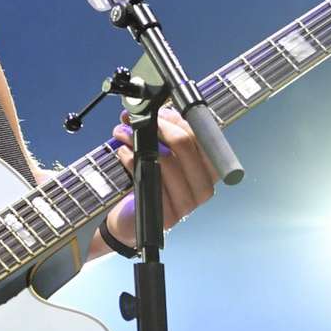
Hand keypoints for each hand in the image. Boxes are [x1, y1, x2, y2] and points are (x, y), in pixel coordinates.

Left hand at [107, 106, 218, 241]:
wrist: (132, 219)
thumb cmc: (150, 182)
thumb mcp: (160, 153)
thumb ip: (162, 131)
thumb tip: (151, 111)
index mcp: (208, 169)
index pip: (201, 135)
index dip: (177, 120)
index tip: (156, 113)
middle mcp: (203, 187)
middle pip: (185, 145)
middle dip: (156, 126)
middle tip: (134, 120)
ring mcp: (188, 204)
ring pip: (166, 161)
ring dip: (139, 141)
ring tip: (122, 135)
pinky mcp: (168, 216)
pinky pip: (150, 179)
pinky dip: (132, 161)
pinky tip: (123, 153)